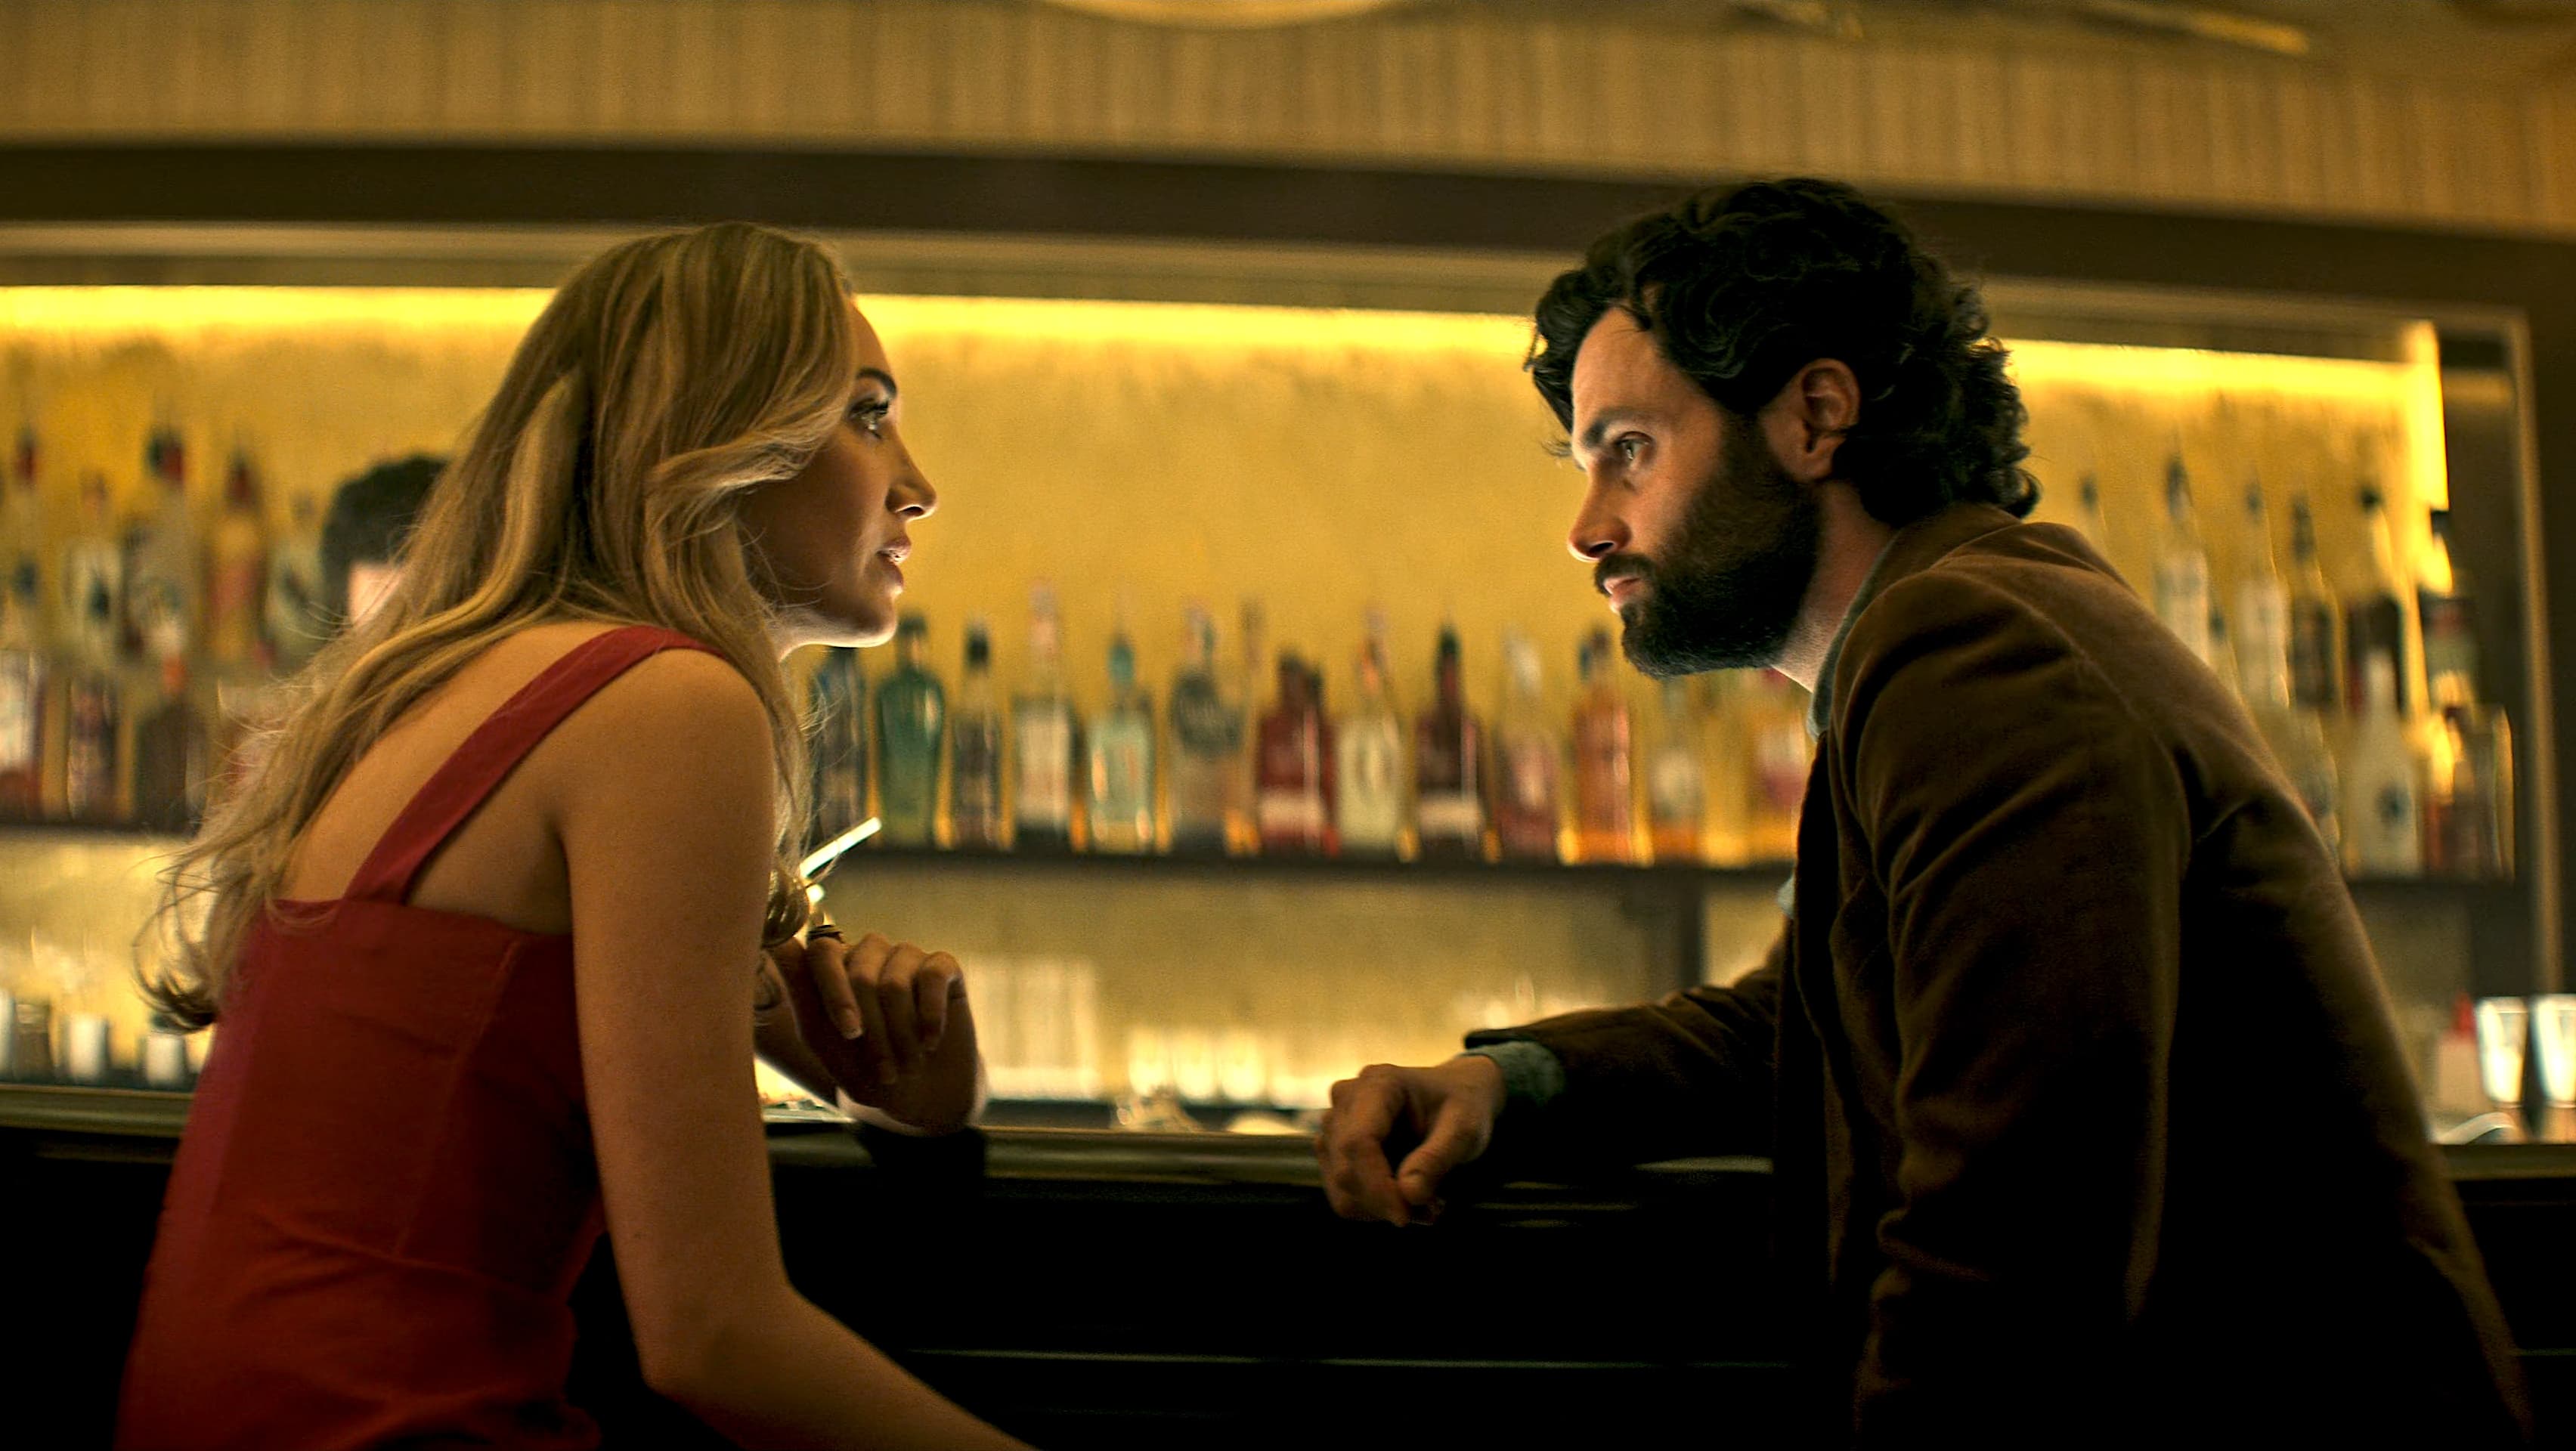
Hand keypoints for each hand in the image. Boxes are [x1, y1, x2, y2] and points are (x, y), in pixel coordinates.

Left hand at [769, 931, 979, 1132]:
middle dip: (872, 1032)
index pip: (823, 952)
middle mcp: (868, 953)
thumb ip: (801, 992)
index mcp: (834, 967)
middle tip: (885, 1069)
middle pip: (861, 975)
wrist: (921, 1093)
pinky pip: (933, 975)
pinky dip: (931, 1015)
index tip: (849, 1032)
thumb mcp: (825, 1040)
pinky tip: (931, 1041)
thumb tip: (777, 943)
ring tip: (908, 1062)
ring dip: (901, 1033)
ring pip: (895, 982)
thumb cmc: (864, 1067)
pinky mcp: (942, 965)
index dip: (834, 992)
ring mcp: (905, 956)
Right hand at [1317, 1055, 1503, 1227]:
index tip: (1405, 1216)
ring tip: (1425, 1204)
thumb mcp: (1465, 1129)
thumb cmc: (1462, 1105)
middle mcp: (1347, 1099)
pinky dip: (1374, 1207)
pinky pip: (1342, 1192)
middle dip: (1384, 1203)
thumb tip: (1409, 1195)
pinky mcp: (1334, 1146)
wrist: (1454, 1093)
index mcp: (1378, 1084)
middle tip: (1431, 1211)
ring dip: (1380, 1210)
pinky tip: (1406, 1198)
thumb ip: (1437, 1159)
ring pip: (1339, 1187)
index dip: (1376, 1186)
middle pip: (1345, 1169)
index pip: (1358, 1142)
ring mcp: (1335, 1123)